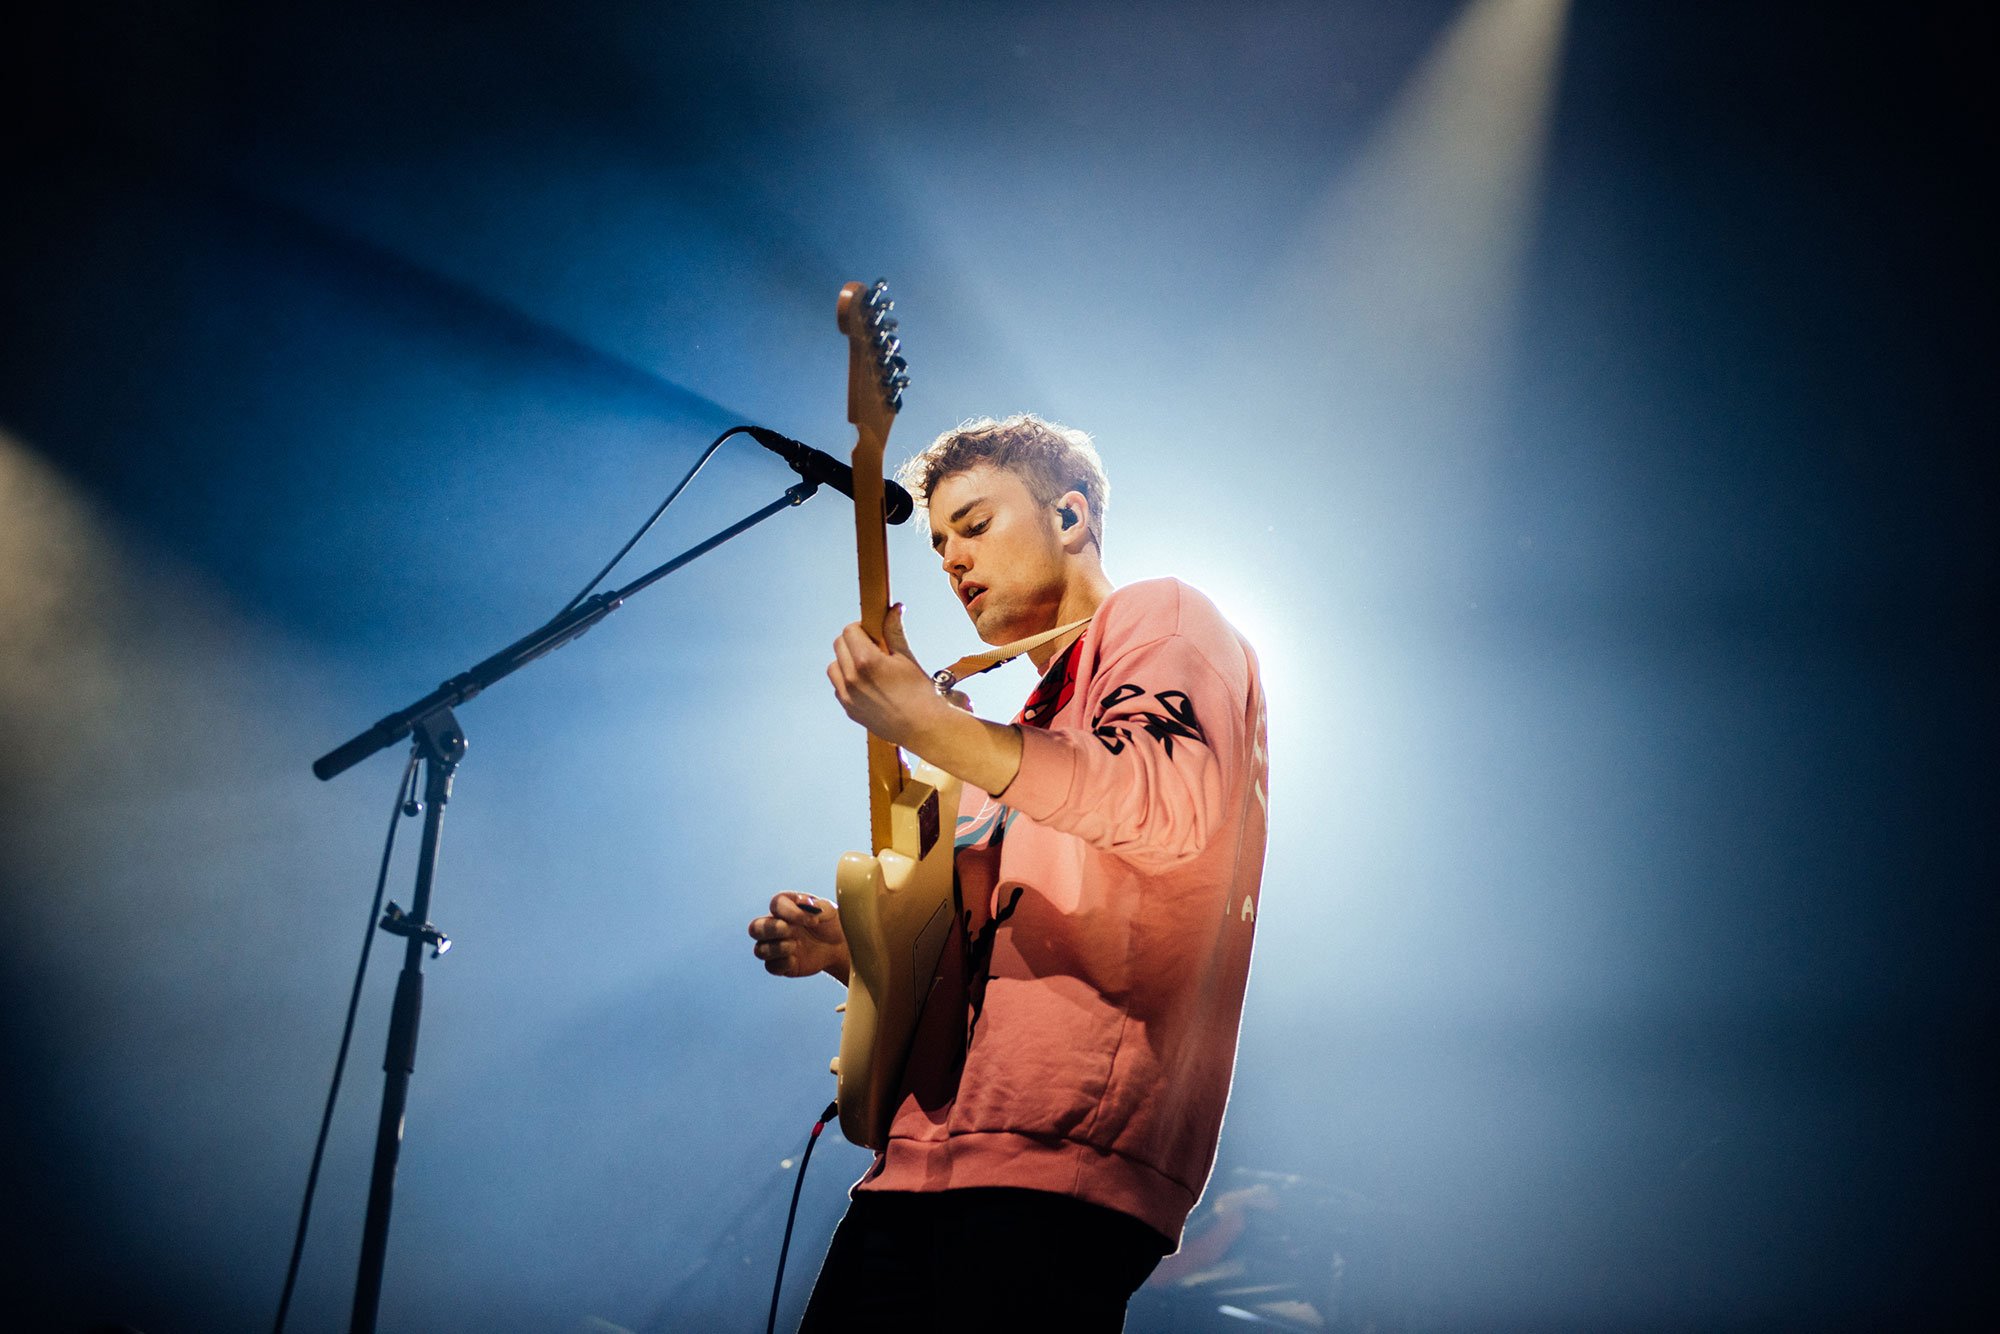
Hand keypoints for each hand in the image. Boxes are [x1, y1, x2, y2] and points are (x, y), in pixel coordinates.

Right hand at [748, 892, 849, 982]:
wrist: (838, 946)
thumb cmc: (830, 924)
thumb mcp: (830, 911)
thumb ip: (818, 906)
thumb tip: (805, 904)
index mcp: (785, 908)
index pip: (776, 904)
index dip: (790, 912)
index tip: (814, 921)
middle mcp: (776, 926)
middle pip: (755, 928)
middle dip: (770, 929)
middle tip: (789, 930)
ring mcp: (776, 946)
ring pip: (759, 950)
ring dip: (776, 948)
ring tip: (795, 945)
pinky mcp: (781, 964)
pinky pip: (770, 966)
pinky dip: (782, 964)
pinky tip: (795, 960)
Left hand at [828, 603, 951, 750]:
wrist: (923, 728)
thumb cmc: (919, 692)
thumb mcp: (906, 657)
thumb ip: (894, 631)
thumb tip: (894, 608)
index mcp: (865, 661)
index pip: (849, 630)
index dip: (862, 628)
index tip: (873, 633)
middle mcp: (851, 678)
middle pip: (839, 645)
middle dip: (853, 642)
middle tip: (874, 649)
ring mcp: (847, 696)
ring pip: (834, 666)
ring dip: (846, 662)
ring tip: (869, 668)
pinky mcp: (848, 709)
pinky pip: (839, 687)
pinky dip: (848, 681)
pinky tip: (868, 685)